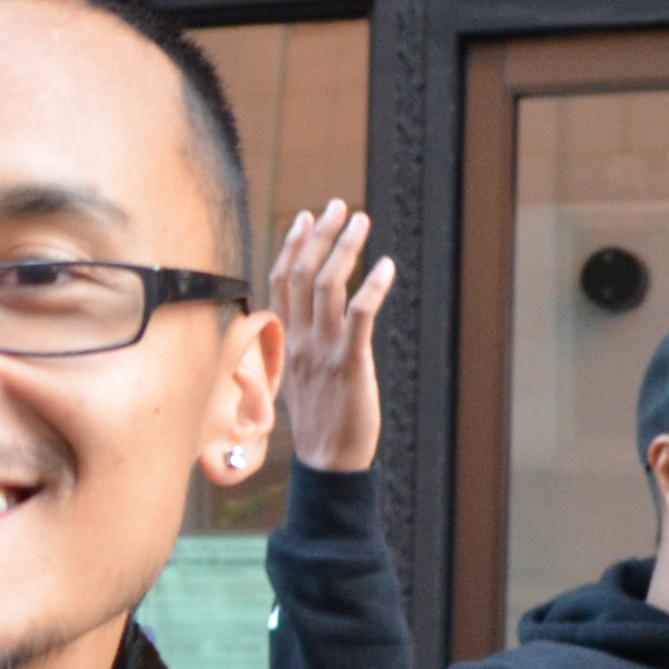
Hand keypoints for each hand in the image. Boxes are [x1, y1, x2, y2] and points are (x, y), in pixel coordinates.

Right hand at [267, 201, 393, 476]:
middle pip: (302, 274)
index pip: (281, 283)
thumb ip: (293, 348)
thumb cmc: (318, 423)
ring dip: (344, 248)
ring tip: (361, 219)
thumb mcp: (294, 381)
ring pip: (327, 287)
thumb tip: (295, 328)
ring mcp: (323, 351)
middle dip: (320, 235)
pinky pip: (359, 317)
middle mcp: (299, 341)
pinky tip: (386, 266)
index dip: (293, 246)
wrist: (328, 462)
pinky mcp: (350, 364)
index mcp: (284, 343)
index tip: (306, 218)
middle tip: (339, 205)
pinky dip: (372, 287)